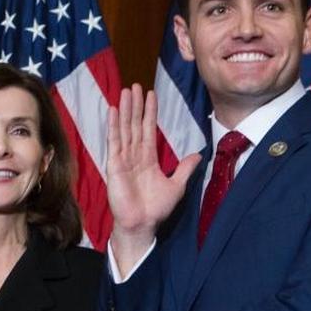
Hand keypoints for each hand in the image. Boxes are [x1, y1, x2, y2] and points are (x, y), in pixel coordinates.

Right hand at [107, 84, 200, 268]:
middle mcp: (134, 155)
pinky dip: (113, 125)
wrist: (142, 224)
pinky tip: (113, 110)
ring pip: (125, 129)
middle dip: (135, 105)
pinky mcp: (115, 165)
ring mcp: (123, 159)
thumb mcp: (177, 186)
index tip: (151, 95)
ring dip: (125, 110)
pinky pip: (114, 141)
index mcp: (148, 159)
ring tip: (125, 91)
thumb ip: (184, 169)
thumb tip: (197, 155)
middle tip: (136, 85)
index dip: (150, 112)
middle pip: (135, 124)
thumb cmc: (155, 209)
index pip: (149, 130)